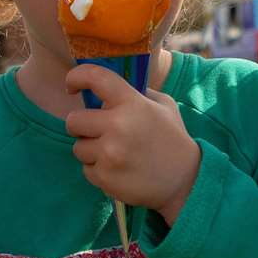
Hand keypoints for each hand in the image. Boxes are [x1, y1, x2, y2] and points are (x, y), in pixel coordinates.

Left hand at [63, 63, 200, 221]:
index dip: (76, 77)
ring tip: (113, 153)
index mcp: (131, 103)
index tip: (72, 86)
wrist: (185, 181)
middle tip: (97, 130)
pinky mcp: (105, 178)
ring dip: (90, 150)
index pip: (94, 77)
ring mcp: (109, 154)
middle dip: (81, 125)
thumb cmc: (172, 139)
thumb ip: (135, 93)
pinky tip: (118, 169)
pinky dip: (98, 169)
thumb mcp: (163, 106)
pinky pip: (86, 169)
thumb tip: (106, 91)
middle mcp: (117, 125)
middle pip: (73, 120)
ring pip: (78, 147)